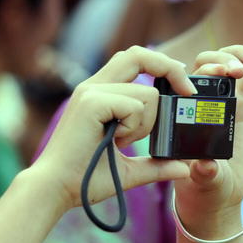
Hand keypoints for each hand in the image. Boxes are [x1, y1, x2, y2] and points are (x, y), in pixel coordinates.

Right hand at [33, 46, 192, 210]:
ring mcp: (90, 92)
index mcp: (98, 94)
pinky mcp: (91, 102)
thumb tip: (183, 167)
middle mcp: (93, 87)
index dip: (161, 65)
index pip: (133, 60)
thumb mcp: (128, 169)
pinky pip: (135, 106)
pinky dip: (135, 127)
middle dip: (169, 68)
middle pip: (137, 54)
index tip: (183, 88)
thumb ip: (154, 164)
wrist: (56, 188)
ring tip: (122, 142)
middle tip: (186, 93)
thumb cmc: (85, 178)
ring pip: (146, 93)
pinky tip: (115, 141)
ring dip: (146, 123)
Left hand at [173, 45, 242, 234]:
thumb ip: (203, 173)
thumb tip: (206, 165)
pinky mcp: (237, 105)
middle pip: (204, 66)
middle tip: (235, 71)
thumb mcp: (200, 180)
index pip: (182, 80)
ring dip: (237, 56)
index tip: (213, 78)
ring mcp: (216, 102)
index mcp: (180, 114)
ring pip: (223, 65)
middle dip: (220, 60)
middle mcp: (195, 103)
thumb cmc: (199, 186)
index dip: (196, 72)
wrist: (214, 194)